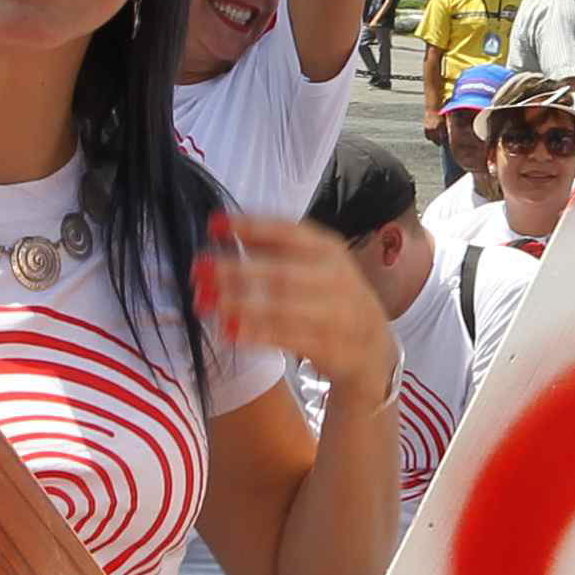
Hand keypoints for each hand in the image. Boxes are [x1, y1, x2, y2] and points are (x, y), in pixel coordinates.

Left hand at [202, 213, 394, 398]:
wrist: (375, 349)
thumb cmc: (333, 299)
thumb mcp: (316, 266)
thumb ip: (276, 250)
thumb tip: (224, 230)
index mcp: (328, 250)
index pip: (287, 232)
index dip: (250, 227)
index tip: (213, 225)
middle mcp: (334, 277)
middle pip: (281, 272)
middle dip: (237, 270)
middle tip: (199, 269)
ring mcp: (336, 313)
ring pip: (283, 306)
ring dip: (240, 304)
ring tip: (205, 301)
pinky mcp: (331, 346)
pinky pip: (288, 338)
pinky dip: (257, 334)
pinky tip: (229, 331)